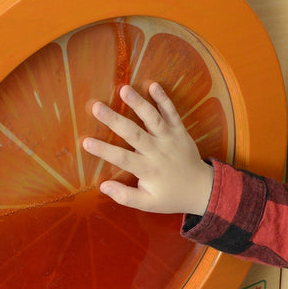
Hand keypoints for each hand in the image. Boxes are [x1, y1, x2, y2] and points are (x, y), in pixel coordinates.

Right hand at [82, 82, 214, 214]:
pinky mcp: (180, 130)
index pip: (122, 158)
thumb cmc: (171, 196)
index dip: (104, 150)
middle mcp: (158, 151)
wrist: (202, 188)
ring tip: (124, 89)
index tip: (85, 141)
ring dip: (138, 103)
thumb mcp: (148, 203)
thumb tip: (102, 186)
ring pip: (153, 118)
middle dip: (114, 119)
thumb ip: (126, 196)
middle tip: (96, 106)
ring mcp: (170, 138)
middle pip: (134, 133)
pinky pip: (172, 113)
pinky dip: (164, 99)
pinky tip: (153, 85)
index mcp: (148, 169)